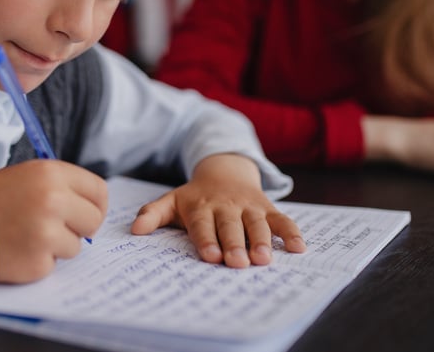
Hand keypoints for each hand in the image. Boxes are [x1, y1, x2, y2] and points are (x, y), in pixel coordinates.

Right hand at [0, 159, 106, 282]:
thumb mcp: (26, 176)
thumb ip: (59, 186)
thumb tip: (91, 205)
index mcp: (50, 173)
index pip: (98, 191)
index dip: (95, 204)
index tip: (87, 213)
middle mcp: (53, 200)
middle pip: (93, 220)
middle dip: (79, 227)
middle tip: (57, 228)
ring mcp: (46, 233)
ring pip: (75, 246)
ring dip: (56, 246)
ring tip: (26, 235)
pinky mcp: (37, 262)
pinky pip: (53, 265)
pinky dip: (38, 261)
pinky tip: (16, 249)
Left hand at [130, 154, 304, 267]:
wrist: (223, 170)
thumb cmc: (195, 196)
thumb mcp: (171, 201)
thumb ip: (153, 214)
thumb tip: (134, 230)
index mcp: (201, 207)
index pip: (203, 225)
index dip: (207, 240)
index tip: (210, 256)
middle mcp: (226, 206)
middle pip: (231, 226)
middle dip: (235, 244)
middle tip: (238, 262)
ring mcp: (248, 206)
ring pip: (257, 223)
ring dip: (262, 240)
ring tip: (264, 259)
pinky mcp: (267, 207)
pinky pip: (282, 219)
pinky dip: (291, 232)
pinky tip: (299, 248)